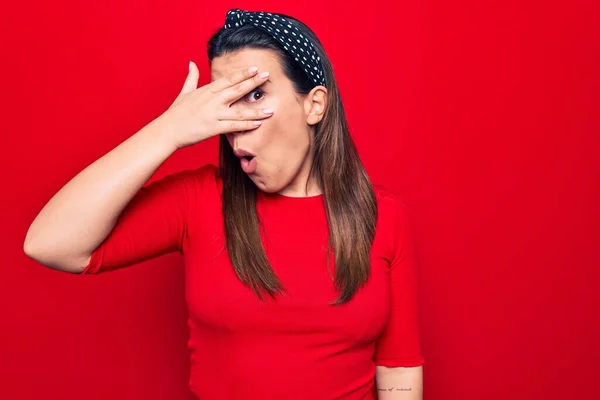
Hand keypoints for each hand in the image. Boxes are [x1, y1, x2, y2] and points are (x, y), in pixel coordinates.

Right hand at [158, 61, 272, 148]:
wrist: (167, 130)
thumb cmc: (176, 113)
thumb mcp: (184, 92)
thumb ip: (191, 77)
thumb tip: (192, 63)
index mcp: (207, 90)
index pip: (228, 79)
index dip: (242, 73)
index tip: (254, 68)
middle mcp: (212, 100)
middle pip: (237, 89)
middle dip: (253, 83)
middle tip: (267, 76)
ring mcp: (214, 114)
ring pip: (239, 111)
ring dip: (256, 110)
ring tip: (270, 109)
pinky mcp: (214, 128)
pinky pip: (234, 126)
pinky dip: (247, 125)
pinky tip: (258, 124)